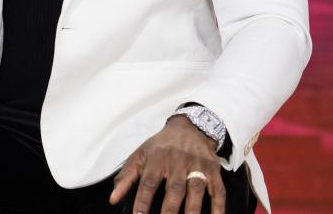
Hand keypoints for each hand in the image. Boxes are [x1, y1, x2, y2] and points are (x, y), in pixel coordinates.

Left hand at [109, 116, 224, 213]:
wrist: (190, 128)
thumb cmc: (162, 146)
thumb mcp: (140, 155)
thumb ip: (126, 177)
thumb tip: (113, 198)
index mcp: (158, 158)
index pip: (148, 183)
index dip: (143, 201)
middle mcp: (178, 161)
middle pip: (174, 189)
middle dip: (170, 210)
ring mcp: (198, 166)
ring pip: (196, 190)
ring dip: (192, 211)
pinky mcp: (213, 171)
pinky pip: (218, 191)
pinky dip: (218, 207)